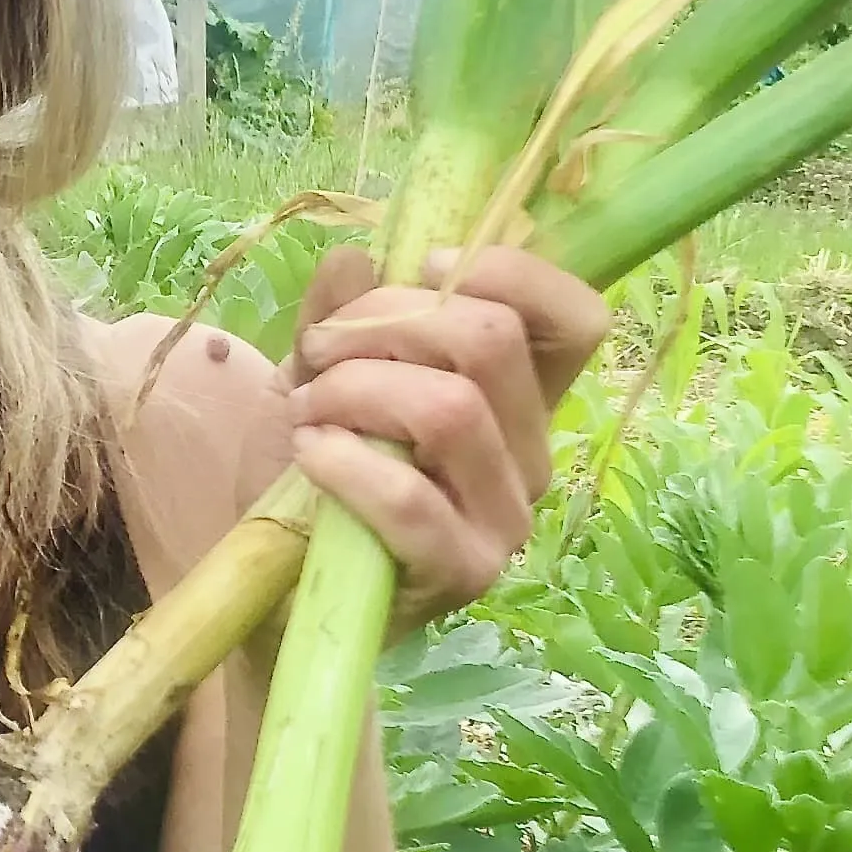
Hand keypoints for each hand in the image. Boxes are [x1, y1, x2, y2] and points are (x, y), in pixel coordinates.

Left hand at [285, 243, 613, 630]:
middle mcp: (530, 454)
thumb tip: (354, 258)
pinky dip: (346, 461)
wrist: (275, 592)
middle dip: (386, 323)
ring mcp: (505, 518)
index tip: (423, 265)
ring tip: (304, 411)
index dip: (511, 272)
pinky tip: (309, 453)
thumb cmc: (311, 477)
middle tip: (318, 350)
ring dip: (356, 389)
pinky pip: (411, 498)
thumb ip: (338, 318)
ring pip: (450, 409)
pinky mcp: (464, 572)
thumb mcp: (314, 377)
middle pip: (493, 341)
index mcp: (517, 398)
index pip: (576, 320)